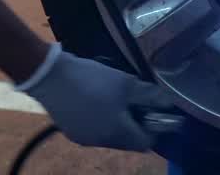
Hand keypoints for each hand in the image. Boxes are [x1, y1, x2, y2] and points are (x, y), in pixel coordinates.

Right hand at [16, 43, 173, 151]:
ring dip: (117, 123)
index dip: (154, 129)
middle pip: (127, 141)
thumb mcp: (126, 83)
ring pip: (110, 136)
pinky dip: (101, 121)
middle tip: (135, 101)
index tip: (154, 111)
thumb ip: (149, 96)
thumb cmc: (93, 80)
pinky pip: (94, 131)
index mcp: (117, 133)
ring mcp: (84, 139)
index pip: (145, 143)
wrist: (51, 76)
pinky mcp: (70, 131)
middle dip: (135, 124)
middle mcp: (101, 142)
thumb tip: (169, 104)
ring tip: (115, 98)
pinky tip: (96, 100)